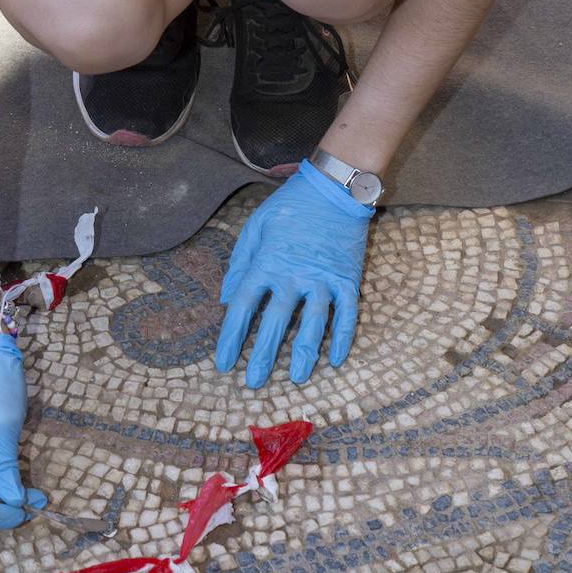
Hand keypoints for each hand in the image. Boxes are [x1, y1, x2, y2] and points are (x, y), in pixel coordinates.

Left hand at [214, 159, 373, 387]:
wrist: (334, 188)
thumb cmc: (290, 206)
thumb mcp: (255, 226)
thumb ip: (239, 263)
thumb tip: (225, 298)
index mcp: (266, 263)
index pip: (242, 307)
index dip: (230, 337)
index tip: (223, 363)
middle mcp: (293, 275)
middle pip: (275, 324)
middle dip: (263, 357)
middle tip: (253, 384)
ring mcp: (323, 279)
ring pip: (313, 325)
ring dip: (304, 355)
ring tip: (296, 379)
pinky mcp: (348, 279)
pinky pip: (347, 315)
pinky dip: (342, 339)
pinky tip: (335, 360)